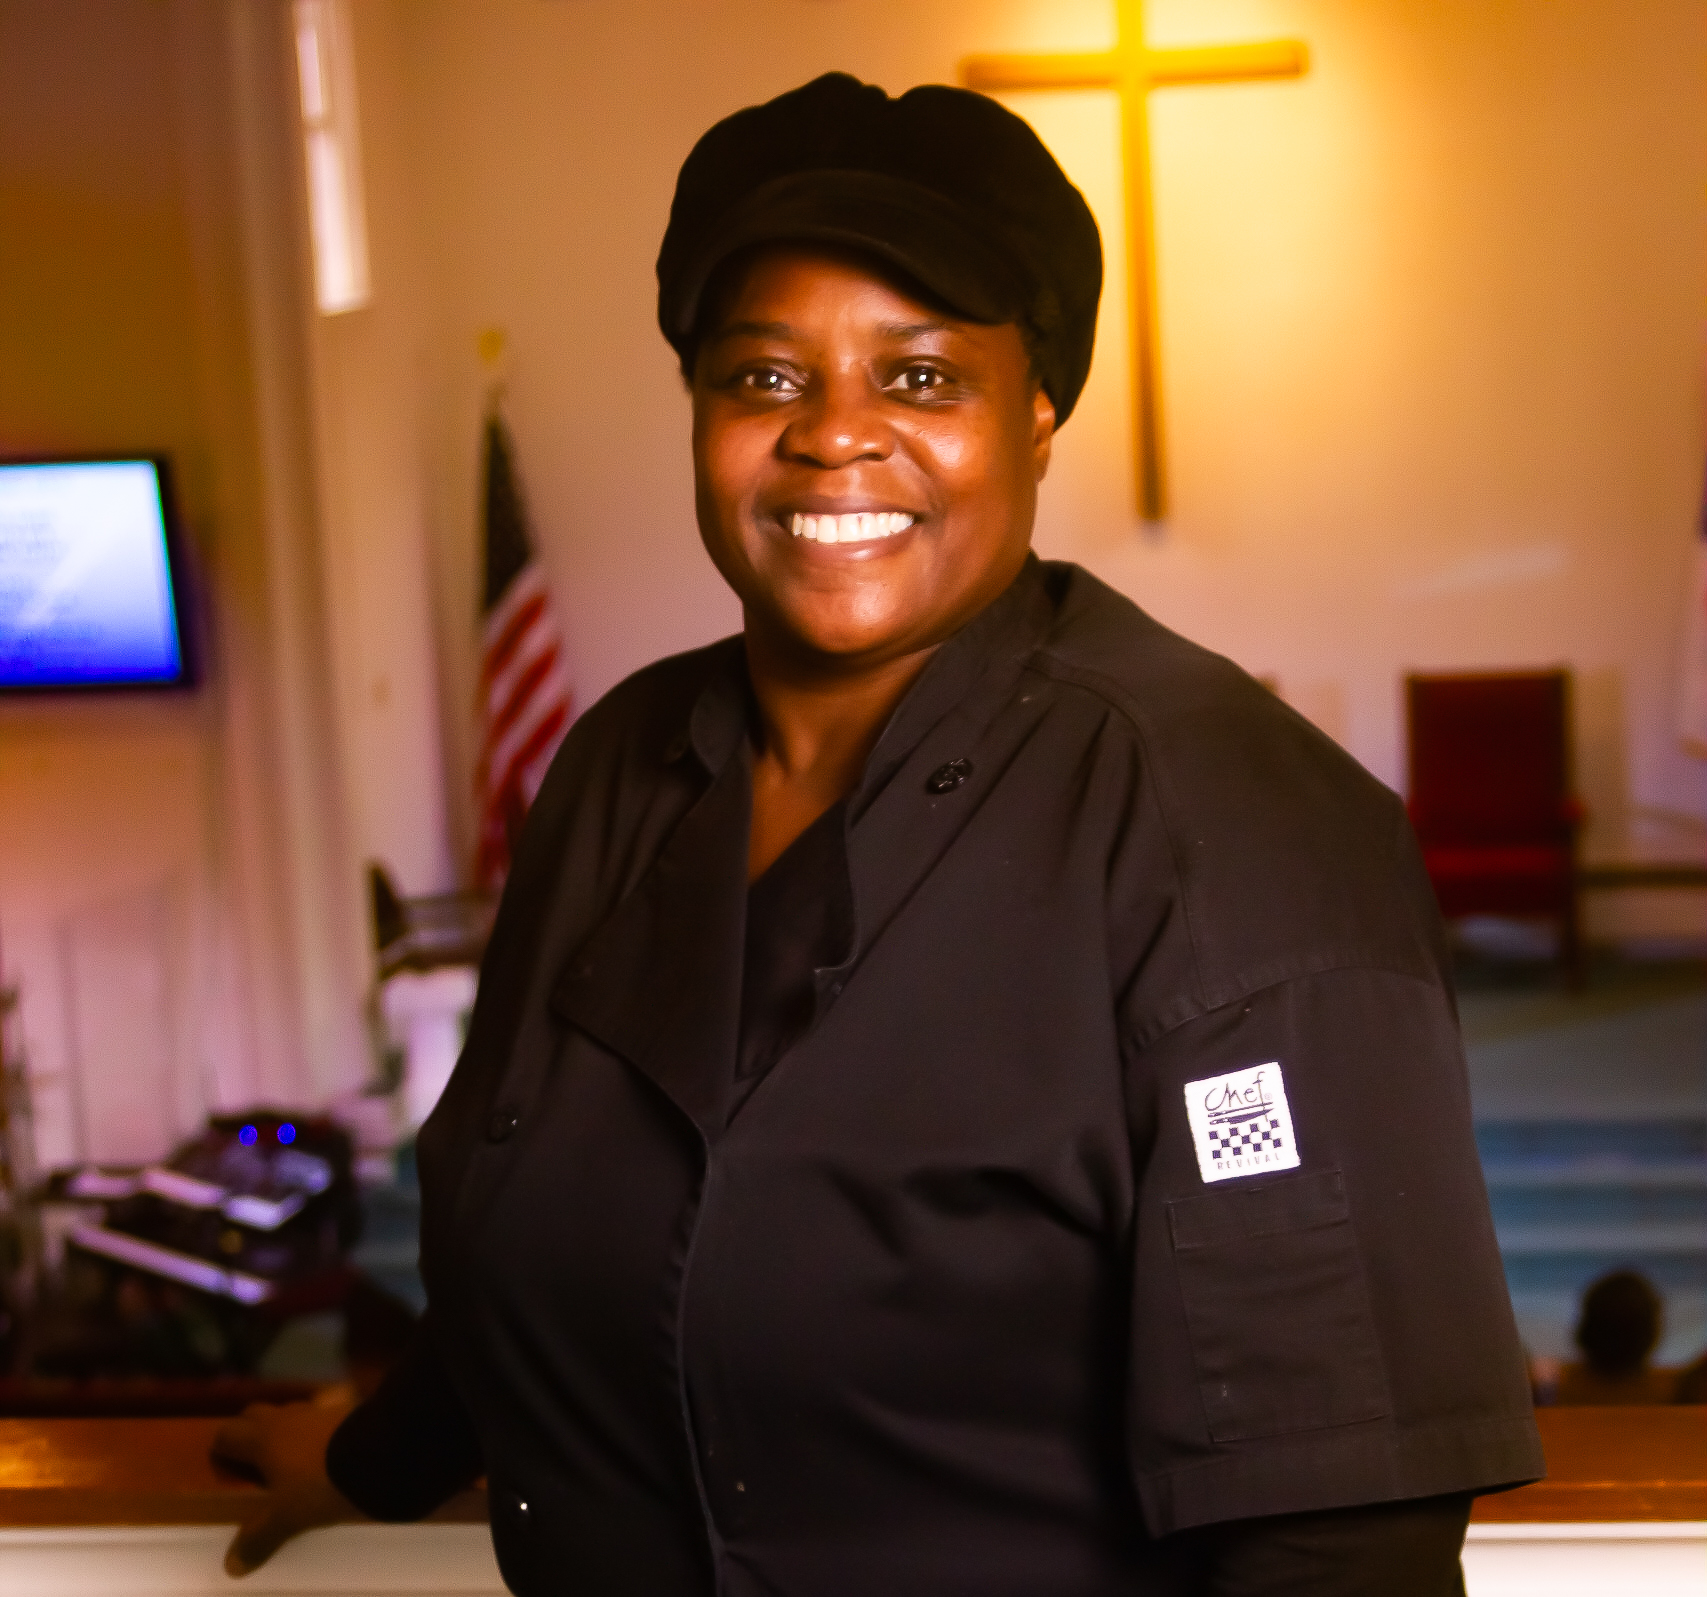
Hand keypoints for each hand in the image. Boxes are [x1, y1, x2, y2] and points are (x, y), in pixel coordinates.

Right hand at [212, 1394, 362, 1575]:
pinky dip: (327, 1419)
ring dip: (290, 1426)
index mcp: (263, 1439)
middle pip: (256, 1414)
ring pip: (294, 1409)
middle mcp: (287, 1415)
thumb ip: (260, 1537)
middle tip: (255, 1461)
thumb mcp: (289, 1517)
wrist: (382, 1451)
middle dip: (251, 1431)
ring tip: (296, 1453)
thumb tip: (231, 1565)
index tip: (223, 1464)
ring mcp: (322, 1406)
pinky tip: (335, 1434)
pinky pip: (332, 1406)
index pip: (228, 1433)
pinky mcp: (353, 1404)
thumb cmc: (323, 1483)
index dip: (222, 1448)